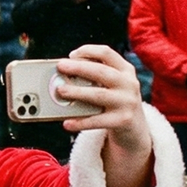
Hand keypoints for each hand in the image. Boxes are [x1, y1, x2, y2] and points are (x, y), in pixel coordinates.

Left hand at [56, 45, 153, 186]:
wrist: (135, 134)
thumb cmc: (108, 108)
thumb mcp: (101, 92)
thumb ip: (84, 84)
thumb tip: (51, 84)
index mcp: (124, 72)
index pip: (108, 53)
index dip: (88, 51)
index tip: (70, 54)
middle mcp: (129, 85)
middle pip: (102, 72)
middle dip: (79, 69)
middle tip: (58, 68)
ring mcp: (129, 104)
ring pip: (100, 96)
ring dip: (77, 93)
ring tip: (58, 93)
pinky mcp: (124, 123)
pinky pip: (99, 122)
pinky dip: (80, 122)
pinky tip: (64, 124)